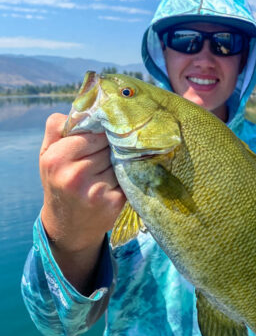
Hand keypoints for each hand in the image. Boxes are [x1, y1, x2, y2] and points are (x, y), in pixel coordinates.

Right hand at [40, 113, 125, 291]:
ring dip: (121, 160)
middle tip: (112, 149)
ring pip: (120, 160)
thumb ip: (57, 128)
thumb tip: (82, 107)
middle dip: (113, 145)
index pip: (93, 132)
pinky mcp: (113, 203)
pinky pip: (128, 176)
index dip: (103, 132)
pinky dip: (128, 175)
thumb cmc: (59, 183)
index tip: (106, 133)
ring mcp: (96, 191)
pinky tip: (121, 178)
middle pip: (108, 145)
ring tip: (112, 166)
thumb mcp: (48, 156)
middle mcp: (75, 175)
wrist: (68, 227)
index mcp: (57, 159)